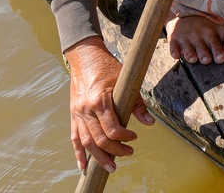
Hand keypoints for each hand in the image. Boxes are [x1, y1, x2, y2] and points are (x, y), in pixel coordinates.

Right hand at [66, 36, 153, 172]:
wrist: (85, 56)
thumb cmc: (107, 66)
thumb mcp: (125, 80)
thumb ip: (137, 103)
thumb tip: (150, 123)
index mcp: (99, 100)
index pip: (112, 129)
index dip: (124, 138)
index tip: (134, 137)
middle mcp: (86, 109)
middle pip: (99, 139)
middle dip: (115, 151)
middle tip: (128, 153)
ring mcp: (77, 112)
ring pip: (86, 142)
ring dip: (98, 158)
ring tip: (111, 167)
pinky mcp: (73, 113)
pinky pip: (74, 137)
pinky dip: (78, 153)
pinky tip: (83, 166)